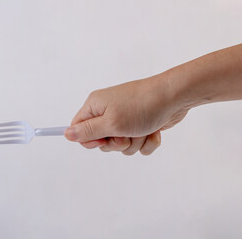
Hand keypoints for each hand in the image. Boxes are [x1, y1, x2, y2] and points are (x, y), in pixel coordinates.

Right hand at [65, 74, 188, 154]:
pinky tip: (154, 132)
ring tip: (142, 130)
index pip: (79, 128)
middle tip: (126, 134)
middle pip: (101, 141)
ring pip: (121, 145)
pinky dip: (147, 141)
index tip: (103, 140)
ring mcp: (125, 118)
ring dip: (134, 143)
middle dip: (116, 143)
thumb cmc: (141, 107)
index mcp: (95, 106)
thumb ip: (87, 131)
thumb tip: (66, 134)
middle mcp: (108, 111)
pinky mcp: (140, 125)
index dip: (88, 140)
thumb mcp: (110, 123)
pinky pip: (137, 144)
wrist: (174, 97)